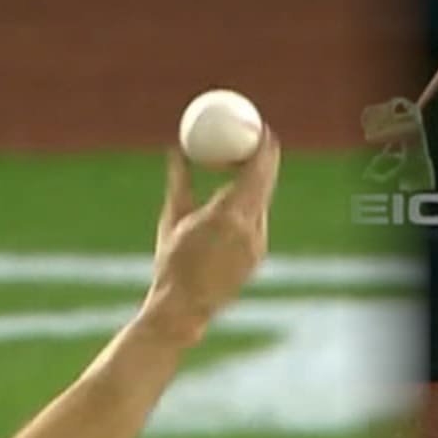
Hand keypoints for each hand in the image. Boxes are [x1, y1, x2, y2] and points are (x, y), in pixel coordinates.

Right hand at [144, 127, 278, 346]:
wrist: (184, 308)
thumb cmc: (171, 262)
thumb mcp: (173, 217)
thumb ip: (180, 182)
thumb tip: (177, 149)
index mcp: (227, 215)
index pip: (255, 172)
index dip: (261, 149)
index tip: (259, 129)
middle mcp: (249, 229)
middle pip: (266, 185)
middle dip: (266, 160)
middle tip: (260, 139)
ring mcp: (256, 246)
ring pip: (262, 204)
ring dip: (256, 184)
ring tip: (243, 168)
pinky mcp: (257, 258)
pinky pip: (256, 223)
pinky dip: (250, 207)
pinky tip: (236, 202)